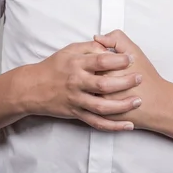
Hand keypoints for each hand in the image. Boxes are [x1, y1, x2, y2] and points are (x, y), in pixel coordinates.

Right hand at [17, 39, 142, 131]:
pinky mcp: (76, 113)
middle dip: (124, 82)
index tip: (131, 58)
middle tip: (139, 77)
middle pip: (103, 84)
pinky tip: (127, 125)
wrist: (33, 88)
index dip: (117, 60)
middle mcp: (76, 82)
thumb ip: (89, 47)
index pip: (100, 61)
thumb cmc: (54, 66)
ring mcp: (76, 100)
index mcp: (76, 64)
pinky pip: (96, 122)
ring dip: (122, 106)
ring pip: (102, 107)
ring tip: (138, 101)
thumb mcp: (70, 50)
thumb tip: (107, 46)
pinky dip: (112, 126)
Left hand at [93, 29, 169, 130]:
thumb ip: (116, 39)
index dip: (94, 55)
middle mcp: (100, 88)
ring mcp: (100, 104)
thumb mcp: (134, 51)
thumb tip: (98, 37)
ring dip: (90, 86)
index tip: (100, 55)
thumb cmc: (148, 78)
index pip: (89, 59)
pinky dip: (93, 100)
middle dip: (92, 71)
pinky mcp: (103, 116)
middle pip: (86, 76)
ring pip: (85, 92)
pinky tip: (101, 94)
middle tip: (101, 69)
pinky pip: (91, 108)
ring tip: (100, 81)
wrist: (158, 103)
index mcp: (105, 70)